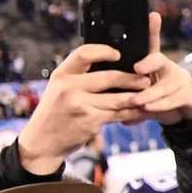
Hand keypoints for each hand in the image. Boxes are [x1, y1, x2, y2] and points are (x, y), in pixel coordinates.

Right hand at [15, 45, 151, 173]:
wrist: (43, 141)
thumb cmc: (55, 113)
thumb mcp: (59, 90)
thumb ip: (78, 78)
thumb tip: (109, 66)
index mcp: (61, 75)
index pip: (83, 54)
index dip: (103, 51)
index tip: (118, 54)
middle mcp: (68, 87)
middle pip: (108, 77)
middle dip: (130, 78)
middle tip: (146, 78)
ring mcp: (79, 104)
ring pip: (117, 98)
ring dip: (136, 96)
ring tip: (149, 93)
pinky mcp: (90, 120)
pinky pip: (118, 114)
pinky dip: (132, 112)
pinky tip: (141, 110)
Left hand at [128, 14, 191, 124]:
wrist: (188, 110)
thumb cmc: (160, 97)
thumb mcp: (142, 91)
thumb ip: (128, 92)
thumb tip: (105, 95)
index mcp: (155, 63)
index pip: (153, 42)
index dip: (153, 28)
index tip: (152, 16)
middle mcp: (169, 67)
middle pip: (159, 60)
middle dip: (148, 64)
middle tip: (137, 69)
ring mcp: (181, 80)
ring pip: (164, 86)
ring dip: (149, 94)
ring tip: (136, 101)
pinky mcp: (189, 94)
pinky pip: (173, 100)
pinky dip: (159, 106)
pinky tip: (147, 109)